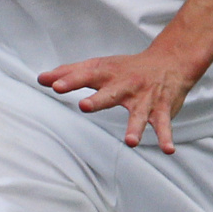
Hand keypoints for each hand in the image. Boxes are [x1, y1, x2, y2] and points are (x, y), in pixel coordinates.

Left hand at [38, 41, 204, 153]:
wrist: (170, 61)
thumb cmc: (126, 68)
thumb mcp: (99, 67)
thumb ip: (70, 73)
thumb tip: (41, 79)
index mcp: (107, 74)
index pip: (85, 75)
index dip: (70, 80)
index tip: (54, 85)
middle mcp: (125, 85)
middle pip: (110, 93)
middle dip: (98, 100)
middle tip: (84, 106)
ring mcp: (144, 98)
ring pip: (139, 114)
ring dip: (135, 127)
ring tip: (131, 142)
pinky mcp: (160, 109)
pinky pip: (163, 125)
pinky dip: (166, 137)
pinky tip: (167, 150)